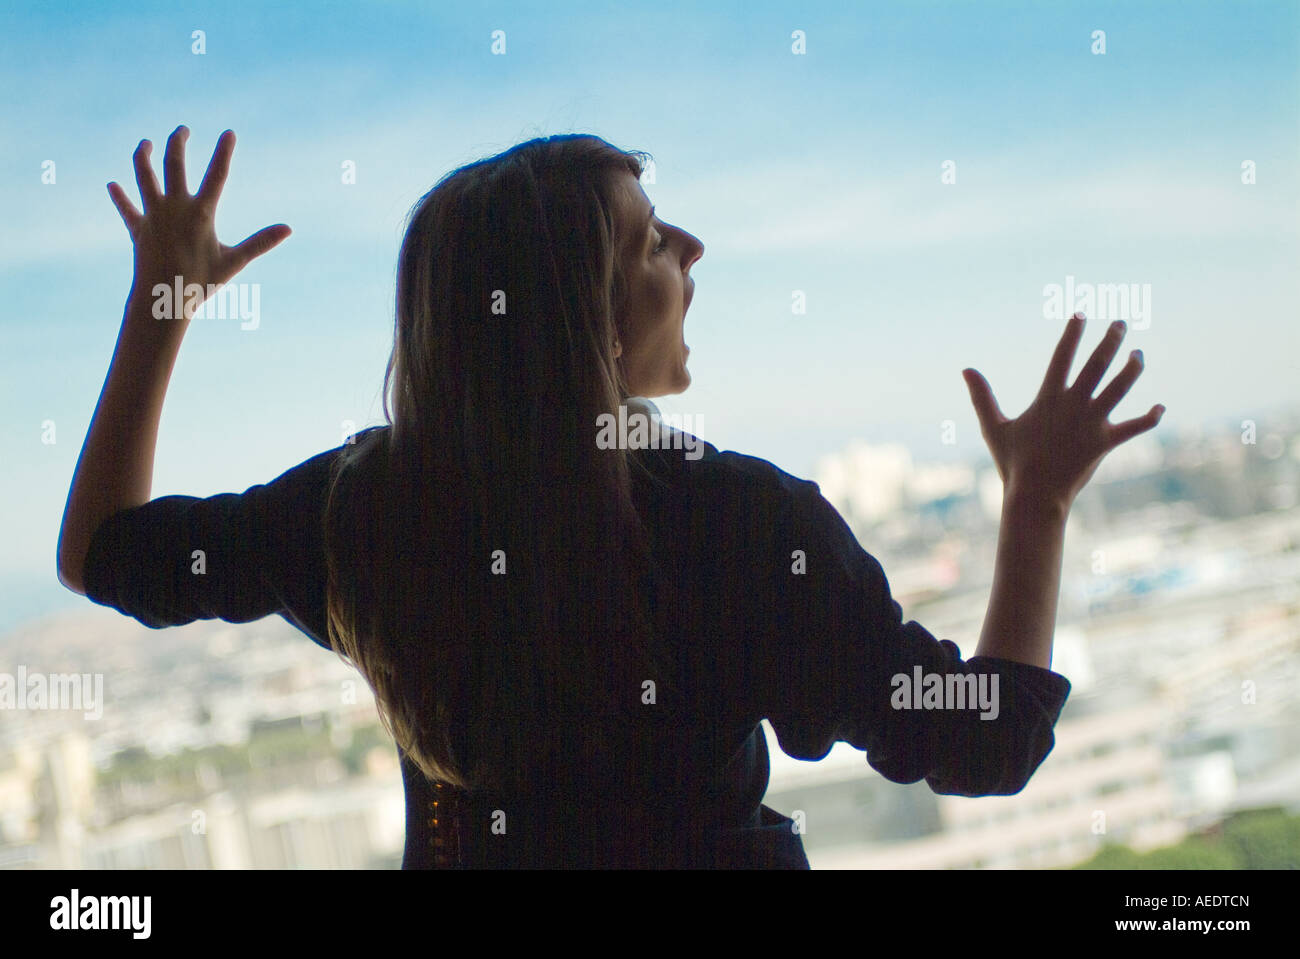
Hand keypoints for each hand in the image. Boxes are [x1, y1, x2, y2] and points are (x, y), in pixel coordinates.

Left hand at [108, 125, 290, 319]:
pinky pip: (127, 209)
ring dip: (142, 156)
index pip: (217, 175)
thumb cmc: (201, 283)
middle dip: (178, 142)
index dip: (224, 152)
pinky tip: (112, 186)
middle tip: (183, 130)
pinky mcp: (138, 229)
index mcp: (201, 213)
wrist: (161, 301)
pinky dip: (119, 197)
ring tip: (145, 143)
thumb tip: (289, 229)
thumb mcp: (235, 261)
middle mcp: (174, 207)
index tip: (229, 133)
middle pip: (173, 163)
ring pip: (144, 176)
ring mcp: (153, 216)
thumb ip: (261, 242)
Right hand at [962, 313, 1164, 511]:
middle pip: (1099, 364)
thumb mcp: (993, 427)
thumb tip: (966, 369)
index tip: (1081, 314)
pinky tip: (1160, 409)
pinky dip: (1149, 418)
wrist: (1035, 495)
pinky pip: (1134, 428)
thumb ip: (982, 396)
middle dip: (1111, 340)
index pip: (1063, 356)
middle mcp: (1074, 405)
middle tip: (1121, 323)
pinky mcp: (1105, 443)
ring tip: (1138, 354)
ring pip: (1120, 388)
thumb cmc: (1012, 463)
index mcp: (1048, 398)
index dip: (1072, 333)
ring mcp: (1092, 423)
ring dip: (1132, 368)